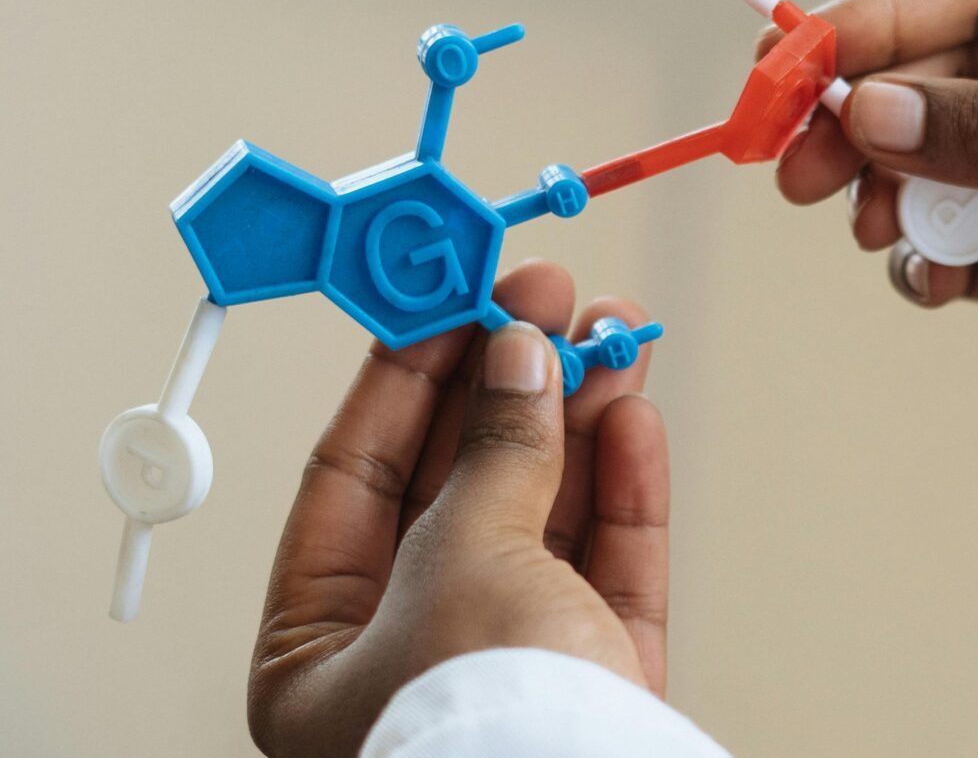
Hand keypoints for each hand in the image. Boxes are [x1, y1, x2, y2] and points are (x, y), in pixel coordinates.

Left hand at [247, 262, 668, 757]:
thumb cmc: (480, 735)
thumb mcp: (467, 561)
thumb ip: (497, 448)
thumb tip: (518, 352)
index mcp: (321, 652)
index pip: (354, 475)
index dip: (405, 371)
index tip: (450, 289)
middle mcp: (408, 656)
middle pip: (460, 480)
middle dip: (511, 380)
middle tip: (546, 294)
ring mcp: (508, 665)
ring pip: (545, 509)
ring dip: (580, 413)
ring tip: (612, 330)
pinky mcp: (594, 677)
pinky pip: (605, 560)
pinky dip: (622, 483)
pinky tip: (634, 413)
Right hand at [772, 0, 977, 422]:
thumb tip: (874, 109)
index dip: (891, 13)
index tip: (804, 59)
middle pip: (959, 66)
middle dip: (876, 111)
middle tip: (798, 167)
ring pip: (957, 150)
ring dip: (901, 186)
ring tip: (874, 234)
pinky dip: (943, 257)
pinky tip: (931, 283)